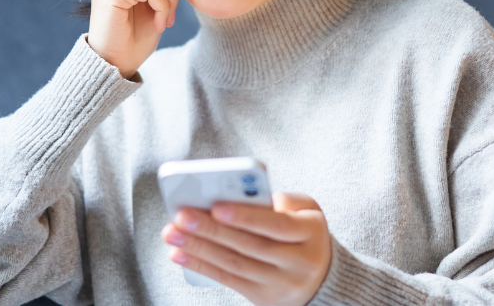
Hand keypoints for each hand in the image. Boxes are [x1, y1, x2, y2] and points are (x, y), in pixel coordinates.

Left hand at [161, 193, 332, 305]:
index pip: (276, 224)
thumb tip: (242, 197)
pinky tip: (179, 254)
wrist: (320, 278)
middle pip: (249, 245)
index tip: (216, 206)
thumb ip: (282, 200)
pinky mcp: (263, 297)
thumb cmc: (305, 233)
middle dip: (211, 230)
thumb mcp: (308, 210)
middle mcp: (298, 262)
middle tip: (181, 215)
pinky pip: (228, 279)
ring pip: (234, 264)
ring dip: (198, 248)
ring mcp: (280, 284)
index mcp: (310, 233)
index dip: (245, 216)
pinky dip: (200, 266)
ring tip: (172, 233)